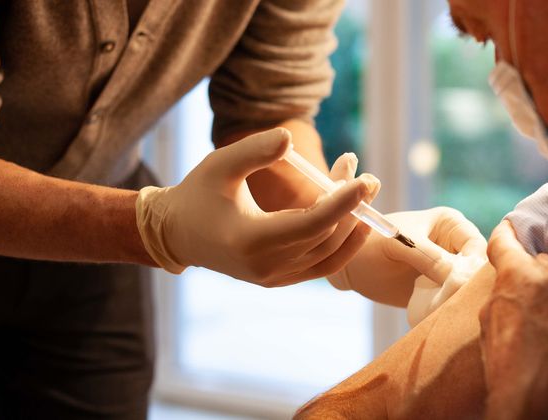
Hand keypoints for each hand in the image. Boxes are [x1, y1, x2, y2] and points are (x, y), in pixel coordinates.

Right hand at [135, 128, 379, 286]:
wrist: (179, 234)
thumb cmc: (199, 193)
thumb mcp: (220, 164)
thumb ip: (255, 150)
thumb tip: (289, 137)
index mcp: (250, 240)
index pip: (310, 224)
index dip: (342, 202)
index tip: (364, 181)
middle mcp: (265, 267)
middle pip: (325, 238)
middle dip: (352, 207)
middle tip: (368, 176)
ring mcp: (274, 278)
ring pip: (329, 253)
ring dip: (352, 221)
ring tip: (362, 187)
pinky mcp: (280, 280)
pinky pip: (322, 266)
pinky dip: (343, 244)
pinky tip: (358, 218)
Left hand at [328, 205, 486, 307]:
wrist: (351, 267)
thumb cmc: (371, 244)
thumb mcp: (399, 245)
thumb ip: (429, 258)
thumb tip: (461, 278)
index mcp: (452, 224)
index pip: (478, 246)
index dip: (473, 266)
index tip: (460, 283)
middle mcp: (456, 246)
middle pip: (478, 270)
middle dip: (468, 285)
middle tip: (452, 299)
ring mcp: (449, 270)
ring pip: (468, 288)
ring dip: (459, 299)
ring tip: (442, 308)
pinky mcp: (440, 290)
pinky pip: (454, 302)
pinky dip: (448, 308)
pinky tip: (436, 313)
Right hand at [479, 220, 547, 419]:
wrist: (531, 391)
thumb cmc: (503, 359)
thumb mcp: (489, 316)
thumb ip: (503, 287)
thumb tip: (511, 278)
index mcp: (516, 273)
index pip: (507, 239)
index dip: (506, 232)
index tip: (509, 227)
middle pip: (542, 258)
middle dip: (536, 272)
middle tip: (532, 295)